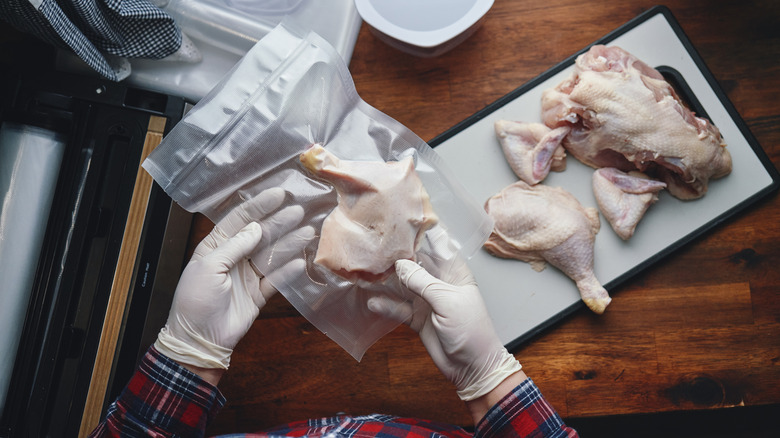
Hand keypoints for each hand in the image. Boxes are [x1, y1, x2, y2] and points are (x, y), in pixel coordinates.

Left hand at [155, 188, 307, 370]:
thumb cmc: (195, 301)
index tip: (277, 194)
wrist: (199, 339)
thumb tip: (256, 228)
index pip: (240, 220)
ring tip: (308, 232)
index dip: (258, 206)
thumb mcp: (209, 267)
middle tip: (298, 211)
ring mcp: (247, 276)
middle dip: (279, 222)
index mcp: (216, 247)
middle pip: (260, 235)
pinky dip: (288, 271)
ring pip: (271, 255)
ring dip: (289, 244)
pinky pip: (276, 279)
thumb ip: (234, 246)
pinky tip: (301, 262)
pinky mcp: (258, 294)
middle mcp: (233, 258)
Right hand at [368, 226, 521, 402]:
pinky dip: (386, 305)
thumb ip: (422, 282)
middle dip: (397, 256)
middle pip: (415, 263)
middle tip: (374, 247)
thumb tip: (400, 265)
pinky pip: (398, 308)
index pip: (437, 245)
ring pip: (403, 284)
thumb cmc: (472, 331)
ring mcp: (427, 300)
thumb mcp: (448, 302)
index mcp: (454, 271)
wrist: (473, 368)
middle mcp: (439, 282)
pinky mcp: (417, 318)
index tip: (399, 222)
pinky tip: (373, 302)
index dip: (420, 233)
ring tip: (368, 273)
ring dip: (387, 281)